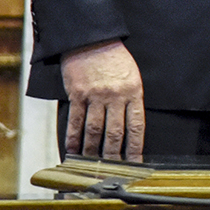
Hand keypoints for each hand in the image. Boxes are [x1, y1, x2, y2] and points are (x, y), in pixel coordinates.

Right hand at [61, 40, 144, 160]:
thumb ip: (131, 99)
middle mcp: (116, 96)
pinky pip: (75, 122)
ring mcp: (95, 96)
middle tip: (111, 171)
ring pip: (94, 131)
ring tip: (91, 166)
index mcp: (134, 92)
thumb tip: (130, 127)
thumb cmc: (114, 57)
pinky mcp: (77, 94)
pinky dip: (73, 139)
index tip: (135, 163)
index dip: (136, 148)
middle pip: (115, 133)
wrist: (91, 38)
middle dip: (113, 156)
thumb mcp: (132, 75)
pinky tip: (72, 151)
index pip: (137, 126)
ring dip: (92, 152)